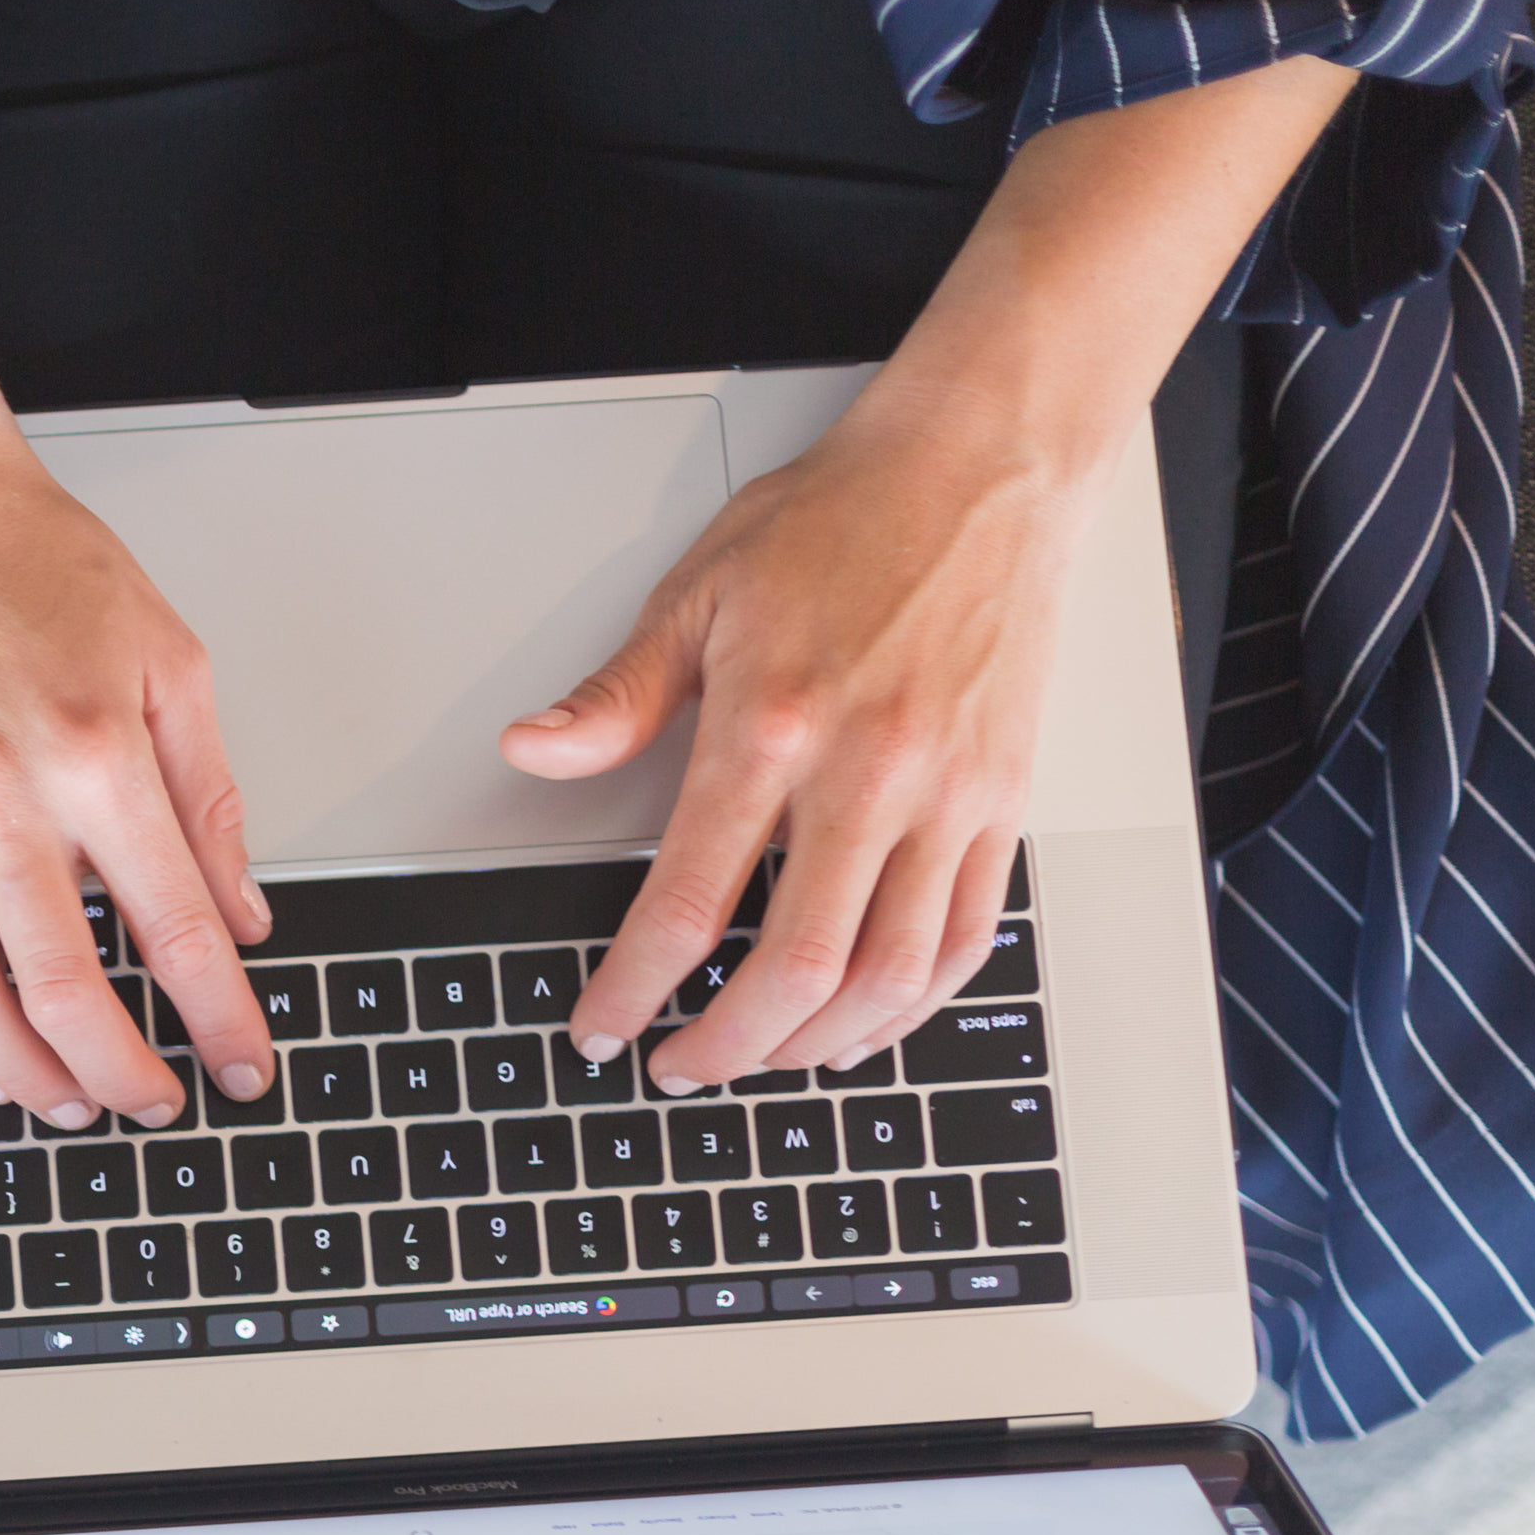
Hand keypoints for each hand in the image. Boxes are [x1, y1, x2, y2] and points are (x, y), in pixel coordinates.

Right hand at [0, 65, 270, 1130]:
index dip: (217, 1017)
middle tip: (155, 1106)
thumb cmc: (27, 558)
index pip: (175, 928)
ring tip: (71, 1102)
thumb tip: (241, 913)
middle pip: (64, 992)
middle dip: (122, 1073)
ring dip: (26, 1075)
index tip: (240, 1067)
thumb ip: (208, 797)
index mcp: (96, 754)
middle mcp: (0, 800)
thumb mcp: (168, 657)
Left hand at [506, 393, 1073, 1088]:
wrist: (982, 468)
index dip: (635, 988)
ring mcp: (949, 793)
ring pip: (887, 973)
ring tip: (760, 1058)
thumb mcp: (699, 592)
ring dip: (814, 1043)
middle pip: (794, 967)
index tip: (603, 1029)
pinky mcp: (1003, 798)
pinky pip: (965, 937)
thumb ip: (616, 696)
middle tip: (679, 1066)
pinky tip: (859, 1024)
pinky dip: (908, 1004)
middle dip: (724, 1044)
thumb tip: (530, 749)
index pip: (689, 902)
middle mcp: (870, 772)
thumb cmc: (843, 521)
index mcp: (774, 727)